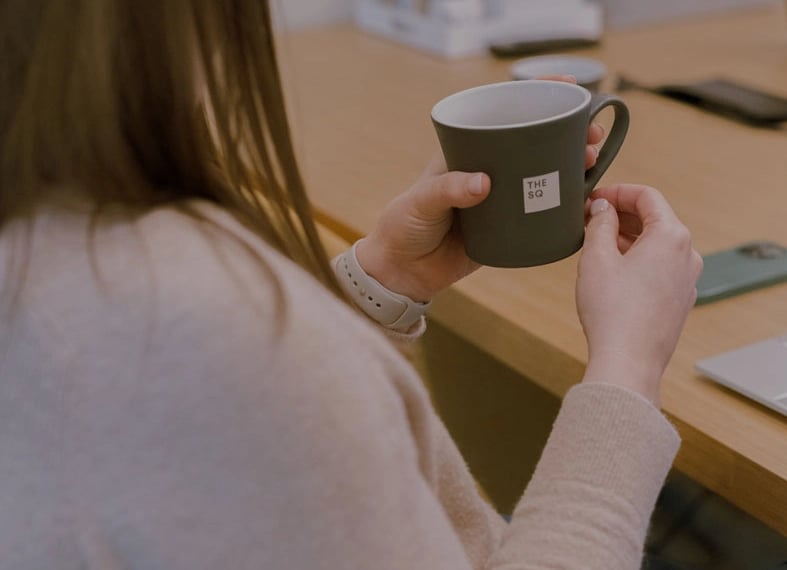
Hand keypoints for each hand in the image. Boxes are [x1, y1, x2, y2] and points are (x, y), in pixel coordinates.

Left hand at [357, 75, 604, 301]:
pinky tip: (582, 200)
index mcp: (466, 153)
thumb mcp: (421, 202)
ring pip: (542, 176)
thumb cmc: (404, 227)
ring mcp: (500, 200)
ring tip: (591, 161)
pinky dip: (562, 206)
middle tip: (590, 134)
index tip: (564, 84)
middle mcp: (488, 171)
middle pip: (533, 143)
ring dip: (570, 166)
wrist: (403, 272)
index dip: (534, 95)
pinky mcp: (507, 229)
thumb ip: (448, 190)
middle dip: (567, 133)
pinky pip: (539, 214)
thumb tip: (484, 182)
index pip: (501, 115)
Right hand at [576, 184, 702, 405]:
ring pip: (657, 245)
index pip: (647, 197)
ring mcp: (687, 280)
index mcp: (671, 237)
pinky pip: (660, 268)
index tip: (594, 198)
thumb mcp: (597, 258)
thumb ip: (600, 224)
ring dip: (628, 238)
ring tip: (596, 246)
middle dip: (621, 215)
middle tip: (590, 219)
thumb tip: (602, 208)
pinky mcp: (680, 300)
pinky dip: (638, 260)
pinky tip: (613, 272)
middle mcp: (687, 255)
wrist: (628, 361)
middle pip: (655, 220)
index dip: (617, 192)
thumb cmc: (612, 311)